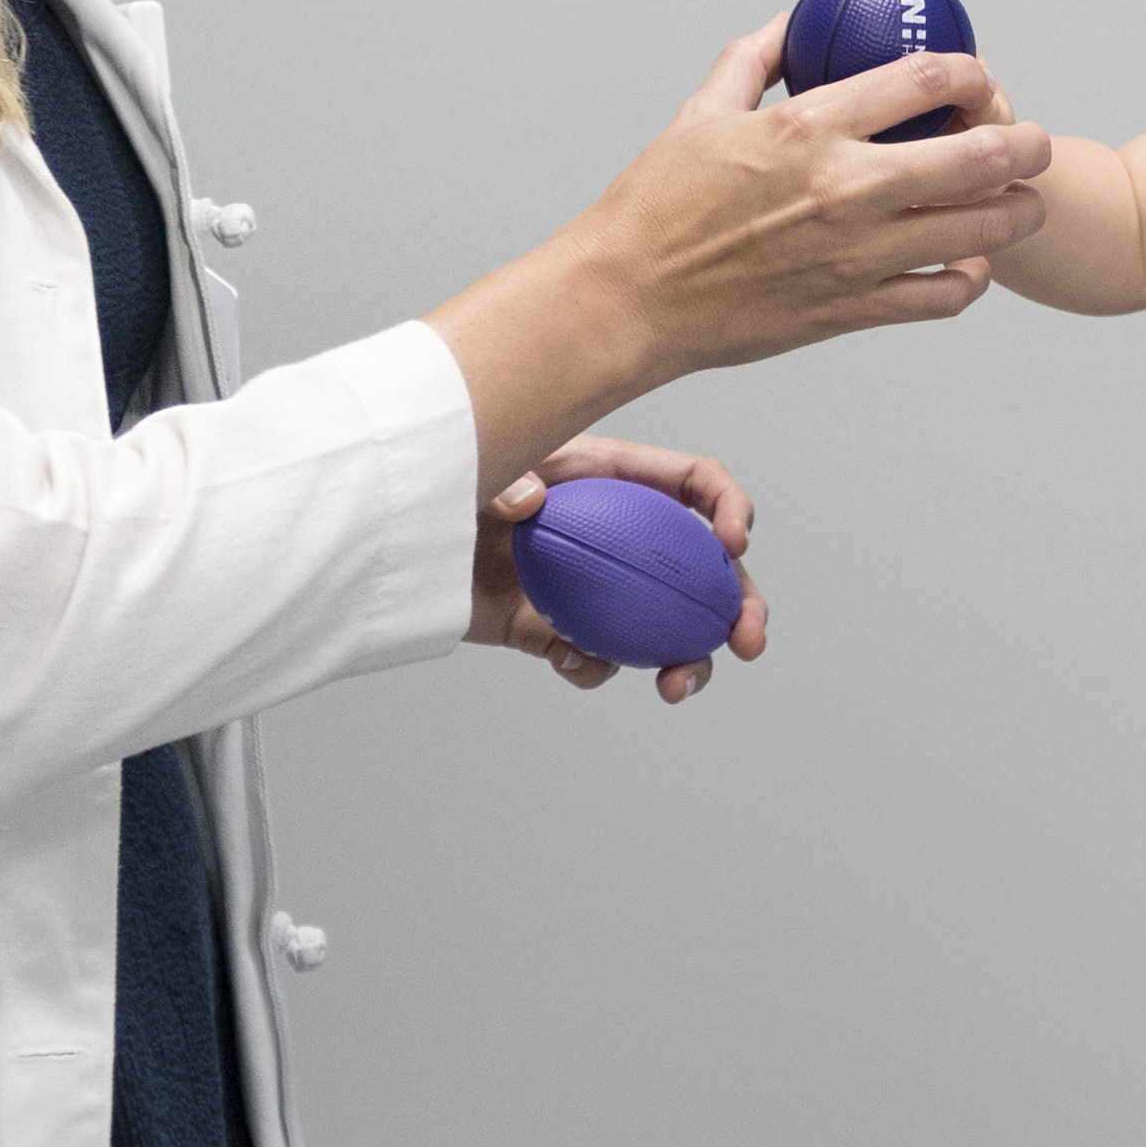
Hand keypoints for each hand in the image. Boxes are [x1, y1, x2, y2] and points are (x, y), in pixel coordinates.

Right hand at [430, 21, 1055, 493]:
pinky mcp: (852, 309)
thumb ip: (753, 60)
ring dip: (1017, 213)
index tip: (981, 78)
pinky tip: (970, 264)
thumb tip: (791, 22)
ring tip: (1024, 203)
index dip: (972, 72)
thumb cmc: (654, 207)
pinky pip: (941, 296)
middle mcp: (844, 189)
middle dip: (1025, 144)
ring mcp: (855, 254)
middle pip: (977, 157)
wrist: (628, 300)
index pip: (925, 79)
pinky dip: (970, 279)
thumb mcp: (699, 113)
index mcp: (808, 128)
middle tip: (1036, 143)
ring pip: (977, 231)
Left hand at [468, 437, 768, 706]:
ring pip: (662, 626)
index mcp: (614, 480)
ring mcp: (592, 587)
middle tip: (749, 640)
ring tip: (676, 686)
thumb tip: (533, 504)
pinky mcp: (555, 628)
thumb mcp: (482, 460)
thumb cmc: (445, 478)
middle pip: (700, 568)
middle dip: (740, 605)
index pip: (694, 485)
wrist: (396, 536)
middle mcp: (616, 534)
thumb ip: (506, 474)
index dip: (729, 507)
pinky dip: (591, 667)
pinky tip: (569, 660)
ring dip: (683, 660)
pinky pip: (594, 658)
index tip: (733, 544)